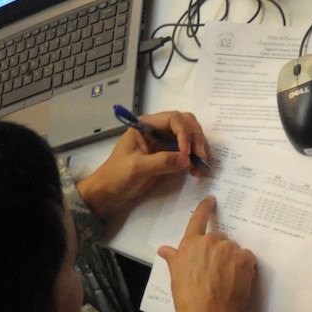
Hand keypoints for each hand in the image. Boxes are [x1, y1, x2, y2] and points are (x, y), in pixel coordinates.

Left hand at [77, 112, 209, 224]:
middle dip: (196, 138)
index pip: (173, 119)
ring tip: (199, 167)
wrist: (110, 192)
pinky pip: (188, 151)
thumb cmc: (117, 176)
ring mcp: (165, 141)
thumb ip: (161, 161)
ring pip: (190, 136)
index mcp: (146, 125)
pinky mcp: (169, 154)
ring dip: (198, 149)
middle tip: (201, 156)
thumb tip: (186, 159)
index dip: (184, 133)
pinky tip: (195, 171)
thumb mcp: (136, 168)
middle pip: (186, 123)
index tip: (186, 153)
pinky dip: (195, 159)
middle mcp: (157, 129)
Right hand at [156, 198, 255, 311]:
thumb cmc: (188, 300)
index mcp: (190, 244)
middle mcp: (211, 241)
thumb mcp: (176, 277)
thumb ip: (174, 258)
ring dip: (231, 260)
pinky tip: (237, 281)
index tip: (212, 200)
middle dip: (218, 252)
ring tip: (226, 281)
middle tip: (215, 272)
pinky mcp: (246, 259)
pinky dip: (244, 267)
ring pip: (233, 250)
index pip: (198, 219)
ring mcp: (229, 249)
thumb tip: (164, 249)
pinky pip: (247, 258)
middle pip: (219, 239)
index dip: (205, 208)